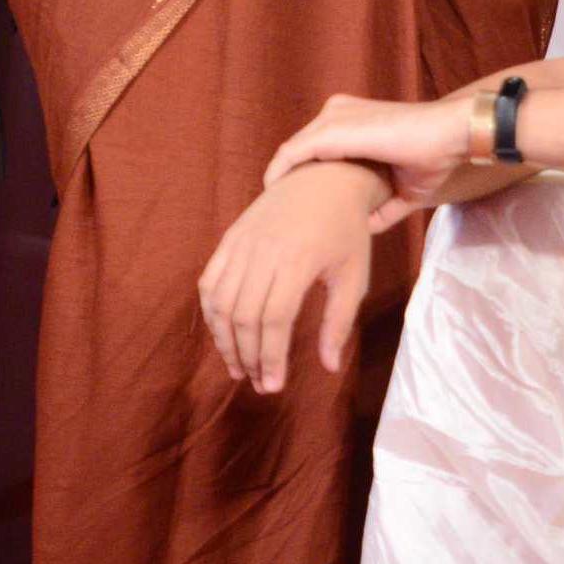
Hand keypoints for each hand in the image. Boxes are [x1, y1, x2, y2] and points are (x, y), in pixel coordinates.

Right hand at [197, 160, 389, 392]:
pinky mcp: (230, 237)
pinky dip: (211, 313)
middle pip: (244, 316)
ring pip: (221, 302)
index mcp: (300, 259)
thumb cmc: (346, 231)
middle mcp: (265, 250)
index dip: (270, 357)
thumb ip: (340, 321)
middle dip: (248, 356)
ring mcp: (243, 242)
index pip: (274, 319)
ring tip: (238, 366)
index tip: (274, 384)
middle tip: (257, 381)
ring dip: (225, 340)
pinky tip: (224, 334)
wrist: (328, 178)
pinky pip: (209, 282)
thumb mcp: (354, 274)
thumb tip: (329, 367)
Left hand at [263, 90, 474, 216]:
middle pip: (300, 149)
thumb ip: (382, 207)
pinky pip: (291, 154)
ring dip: (282, 179)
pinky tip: (276, 196)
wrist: (451, 135)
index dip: (305, 175)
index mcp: (354, 121)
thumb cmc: (433, 158)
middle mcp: (339, 112)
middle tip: (282, 210)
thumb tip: (364, 231)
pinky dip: (279, 175)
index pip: (315, 147)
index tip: (301, 203)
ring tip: (277, 208)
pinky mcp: (330, 130)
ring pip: (293, 152)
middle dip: (290, 179)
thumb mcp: (402, 188)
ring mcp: (333, 118)